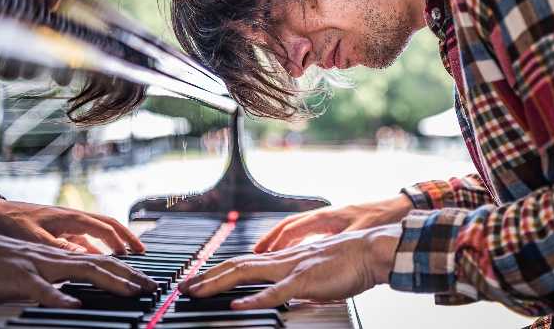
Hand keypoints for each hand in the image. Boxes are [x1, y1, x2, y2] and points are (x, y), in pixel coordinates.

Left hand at [0, 199, 144, 254]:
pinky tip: (100, 259)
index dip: (121, 240)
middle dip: (127, 237)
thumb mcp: (35, 237)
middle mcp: (75, 218)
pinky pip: (87, 240)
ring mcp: (70, 224)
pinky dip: (98, 248)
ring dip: (114, 243)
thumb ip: (59, 246)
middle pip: (109, 225)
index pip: (105, 227)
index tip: (132, 253)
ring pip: (100, 232)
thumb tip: (84, 256)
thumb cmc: (14, 222)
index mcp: (72, 217)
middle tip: (141, 251)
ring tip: (126, 256)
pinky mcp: (64, 231)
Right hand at [0, 230, 156, 306]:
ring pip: (80, 270)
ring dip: (108, 280)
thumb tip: (84, 283)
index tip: (147, 281)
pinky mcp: (20, 277)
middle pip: (101, 262)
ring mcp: (40, 265)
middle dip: (129, 275)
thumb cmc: (4, 261)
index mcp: (63, 256)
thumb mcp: (40, 266)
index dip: (127, 270)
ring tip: (129, 291)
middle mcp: (58, 257)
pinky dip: (58, 295)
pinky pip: (41, 288)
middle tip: (151, 287)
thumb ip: (63, 271)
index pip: (103, 260)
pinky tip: (73, 302)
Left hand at [179, 225, 401, 309]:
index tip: (199, 280)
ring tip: (196, 292)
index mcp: (284, 258)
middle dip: (207, 276)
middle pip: (235, 265)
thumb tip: (288, 296)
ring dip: (217, 283)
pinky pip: (275, 291)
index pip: (243, 263)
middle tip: (184, 287)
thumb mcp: (315, 273)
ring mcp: (291, 268)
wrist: (370, 250)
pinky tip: (236, 303)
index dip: (218, 271)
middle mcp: (282, 259)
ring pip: (246, 273)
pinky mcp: (305, 280)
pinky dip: (253, 298)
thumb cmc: (348, 262)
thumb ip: (298, 283)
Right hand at [254, 195, 411, 252]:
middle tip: (256, 252)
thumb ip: (341, 243)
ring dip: (281, 241)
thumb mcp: (360, 233)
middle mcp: (324, 217)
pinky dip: (295, 242)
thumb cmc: (381, 218)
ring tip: (267, 253)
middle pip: (290, 227)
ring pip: (297, 230)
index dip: (276, 239)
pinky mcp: (334, 227)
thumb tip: (324, 253)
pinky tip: (292, 252)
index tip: (261, 251)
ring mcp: (328, 221)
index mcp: (327, 216)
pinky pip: (308, 234)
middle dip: (271, 239)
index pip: (293, 227)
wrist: (397, 210)